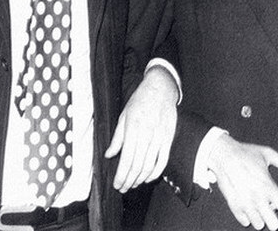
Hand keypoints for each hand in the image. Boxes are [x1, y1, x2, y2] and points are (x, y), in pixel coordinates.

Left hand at [105, 66, 177, 191]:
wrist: (161, 88)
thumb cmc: (140, 100)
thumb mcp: (124, 115)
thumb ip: (117, 137)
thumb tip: (109, 155)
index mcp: (133, 127)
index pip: (126, 158)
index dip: (121, 175)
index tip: (117, 184)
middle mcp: (146, 133)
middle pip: (137, 165)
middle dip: (129, 180)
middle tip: (123, 188)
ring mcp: (159, 136)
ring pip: (150, 165)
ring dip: (140, 179)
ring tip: (133, 185)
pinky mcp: (169, 138)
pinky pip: (163, 160)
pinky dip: (155, 172)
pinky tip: (148, 178)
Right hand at [208, 135, 277, 229]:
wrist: (223, 154)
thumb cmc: (244, 153)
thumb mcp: (267, 153)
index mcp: (267, 185)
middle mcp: (257, 197)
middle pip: (273, 224)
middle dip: (274, 218)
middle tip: (270, 209)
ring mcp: (245, 203)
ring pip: (259, 225)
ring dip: (260, 217)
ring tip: (257, 207)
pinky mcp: (234, 205)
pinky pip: (244, 221)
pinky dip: (247, 217)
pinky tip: (247, 206)